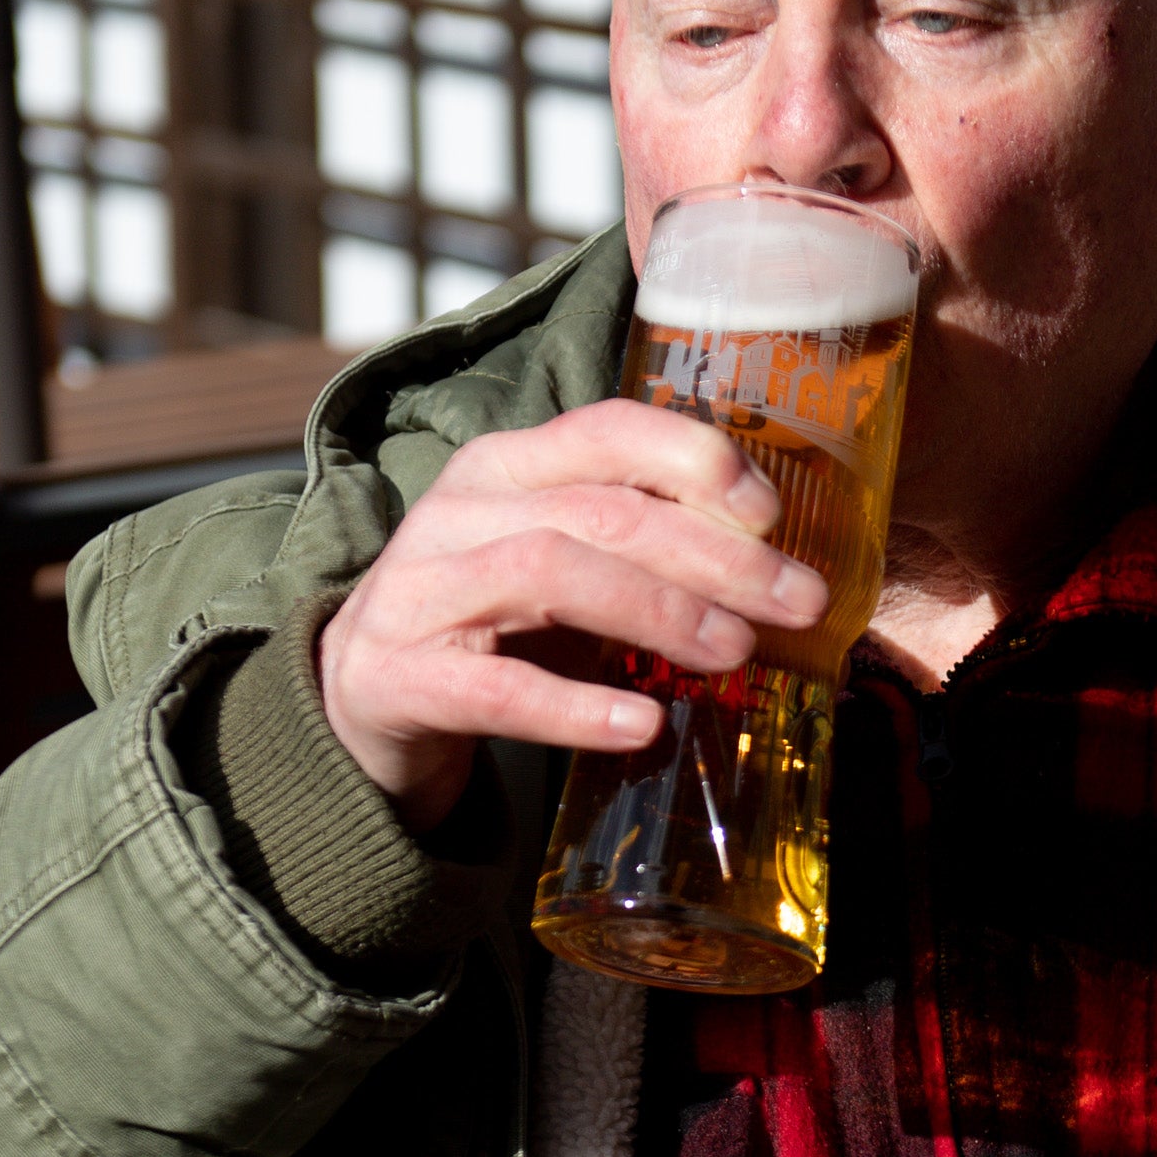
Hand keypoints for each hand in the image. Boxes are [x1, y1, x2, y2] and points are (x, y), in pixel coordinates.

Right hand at [316, 399, 830, 830]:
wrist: (360, 704)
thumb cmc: (490, 628)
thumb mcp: (561, 566)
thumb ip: (639, 549)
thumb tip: (776, 571)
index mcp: (504, 467)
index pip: (606, 429)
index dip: (696, 461)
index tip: (772, 514)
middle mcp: (457, 511)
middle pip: (601, 511)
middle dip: (713, 554)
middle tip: (795, 601)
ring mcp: (419, 590)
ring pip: (550, 573)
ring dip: (657, 611)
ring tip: (735, 653)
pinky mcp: (397, 674)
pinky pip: (495, 686)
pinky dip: (574, 707)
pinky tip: (641, 726)